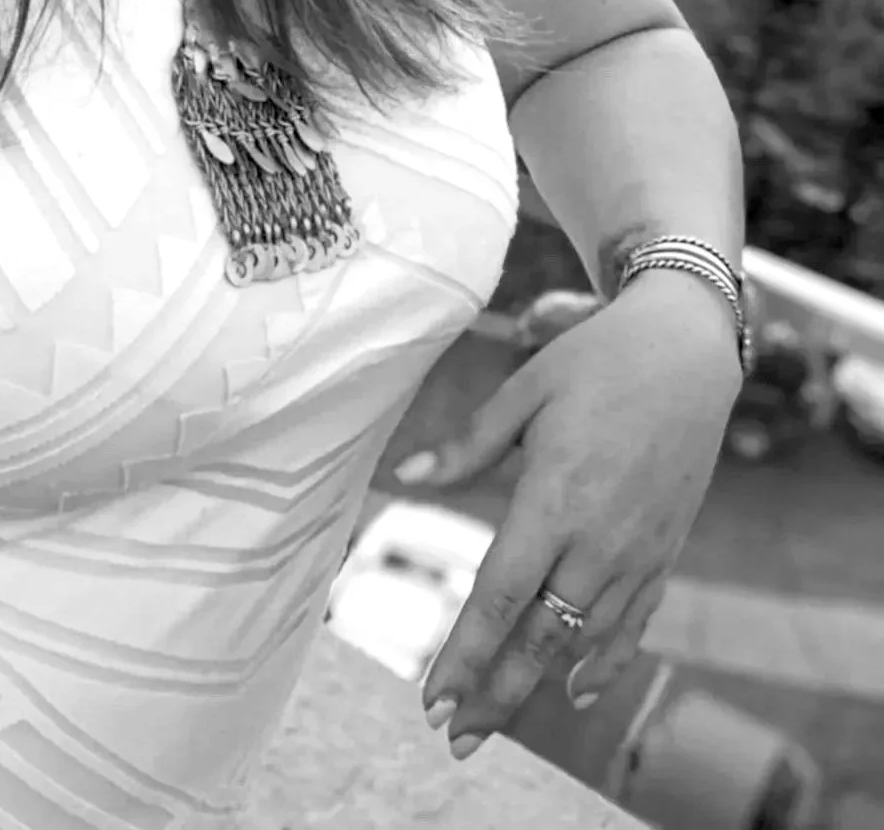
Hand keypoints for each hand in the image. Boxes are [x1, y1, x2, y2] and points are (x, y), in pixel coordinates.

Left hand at [398, 271, 742, 759]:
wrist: (688, 353)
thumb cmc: (596, 361)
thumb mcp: (525, 390)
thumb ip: (467, 445)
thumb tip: (403, 476)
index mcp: (554, 499)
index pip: (499, 596)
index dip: (464, 654)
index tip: (431, 696)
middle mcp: (599, 539)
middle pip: (538, 636)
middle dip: (494, 692)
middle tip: (452, 737)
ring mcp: (638, 551)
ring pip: (584, 639)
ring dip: (538, 685)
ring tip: (494, 721)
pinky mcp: (664, 551)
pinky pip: (633, 622)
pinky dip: (605, 661)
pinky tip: (578, 689)